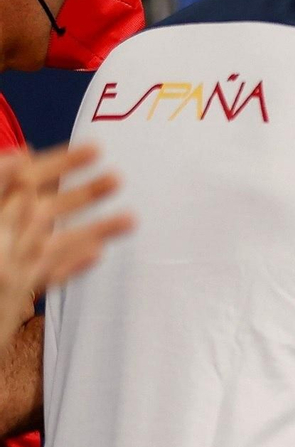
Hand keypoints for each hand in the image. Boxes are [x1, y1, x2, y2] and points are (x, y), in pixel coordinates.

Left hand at [0, 143, 134, 300]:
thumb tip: (21, 158)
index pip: (30, 179)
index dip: (60, 162)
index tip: (92, 149)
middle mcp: (5, 236)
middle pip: (49, 206)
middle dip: (85, 192)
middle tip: (117, 178)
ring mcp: (12, 267)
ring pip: (58, 241)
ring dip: (94, 228)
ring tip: (130, 219)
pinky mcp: (17, 296)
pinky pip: (48, 275)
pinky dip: (73, 265)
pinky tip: (97, 255)